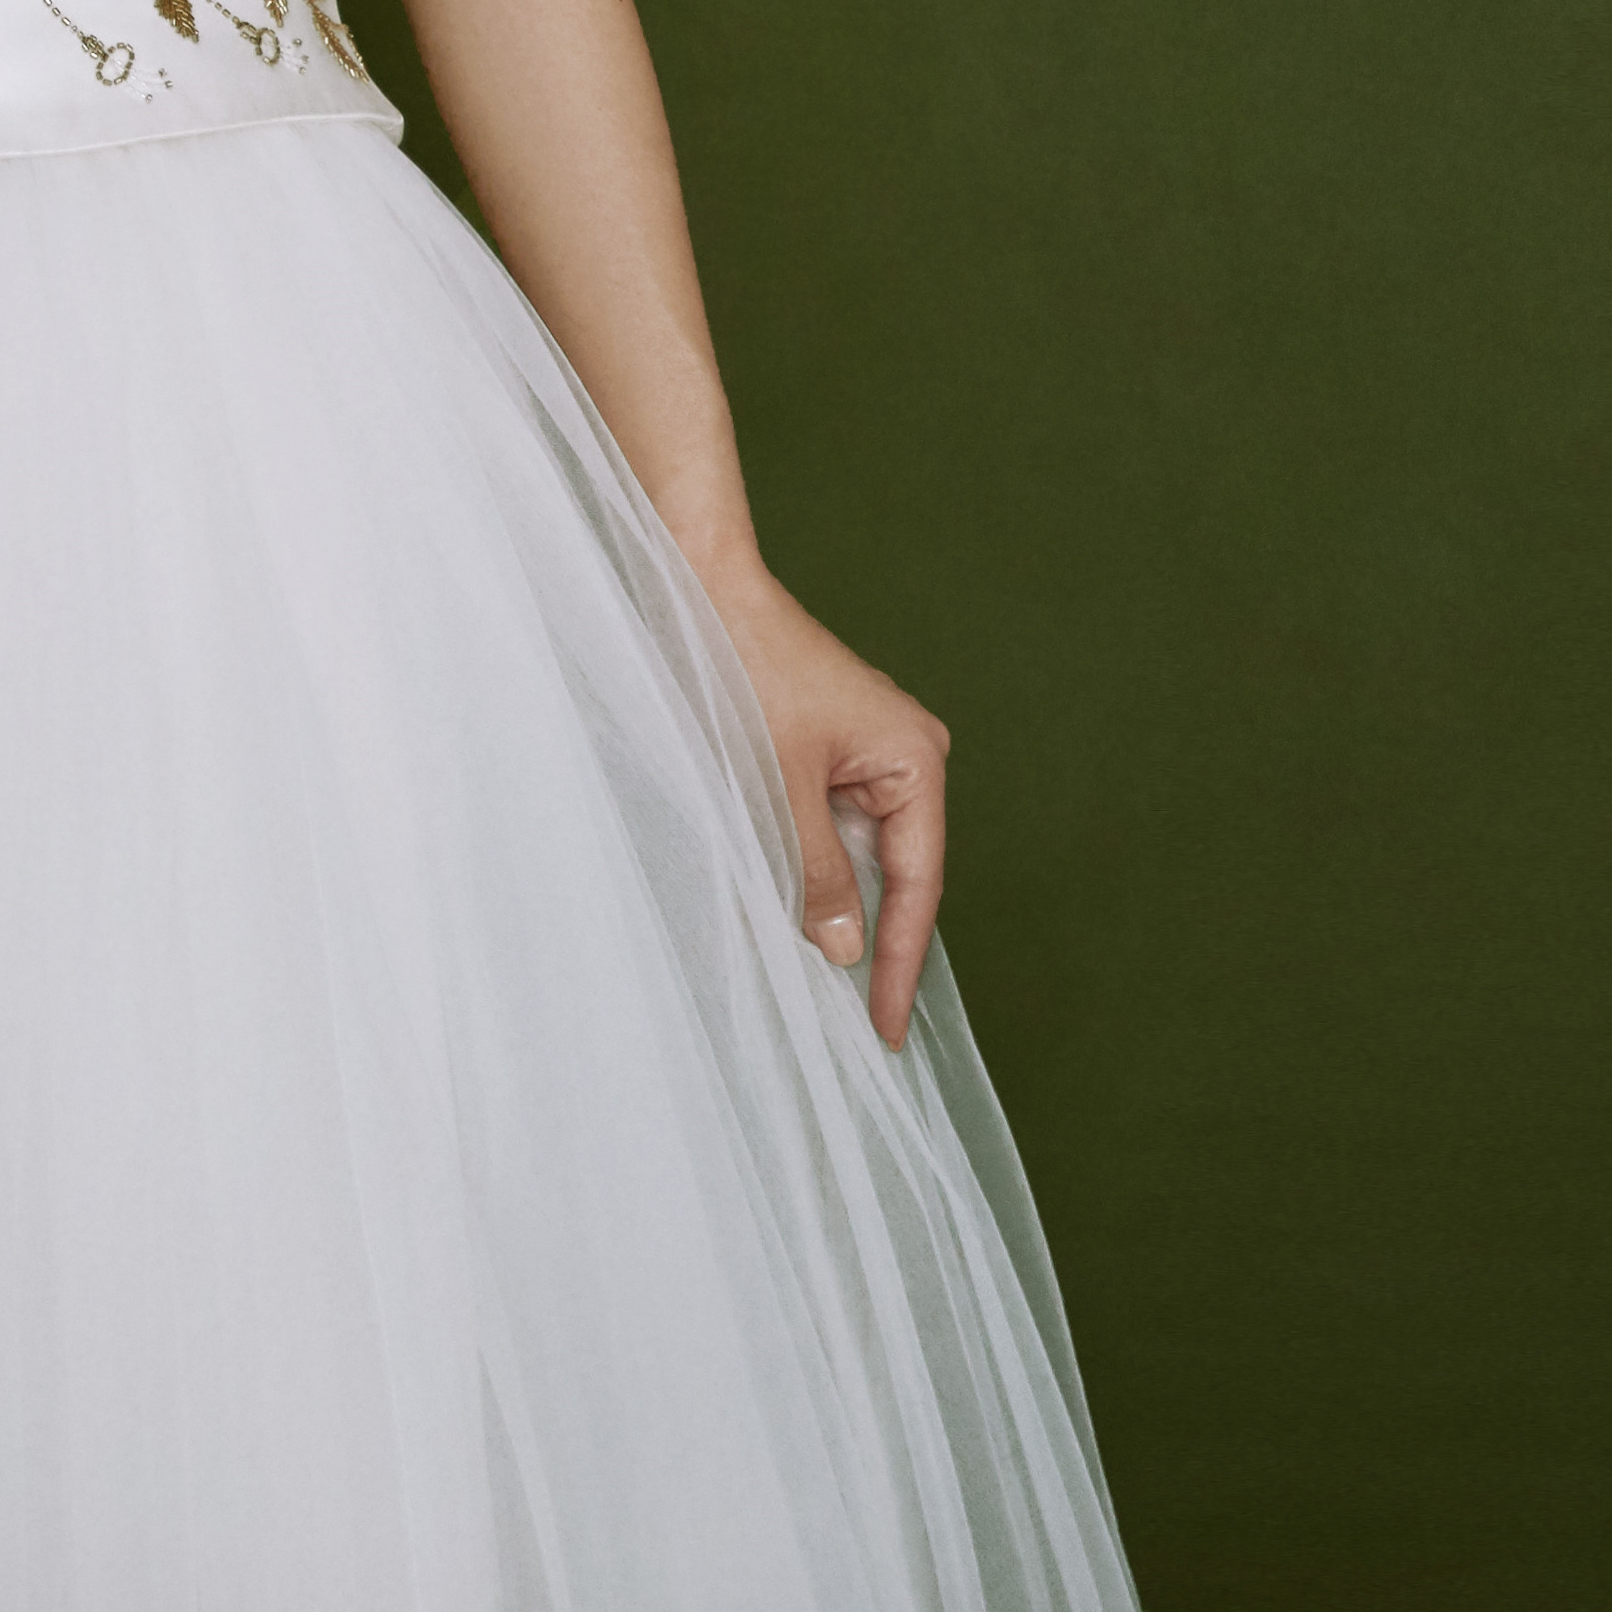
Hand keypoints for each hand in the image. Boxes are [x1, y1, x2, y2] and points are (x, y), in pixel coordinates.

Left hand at [703, 552, 950, 1050]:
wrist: (696, 581)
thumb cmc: (740, 668)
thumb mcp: (776, 787)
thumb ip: (814, 873)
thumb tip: (844, 947)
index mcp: (914, 760)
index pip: (915, 885)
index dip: (897, 963)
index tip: (888, 1030)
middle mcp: (904, 755)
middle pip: (893, 872)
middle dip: (867, 940)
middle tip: (860, 1026)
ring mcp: (865, 749)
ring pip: (853, 851)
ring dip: (829, 902)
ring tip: (819, 982)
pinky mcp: (824, 744)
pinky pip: (825, 823)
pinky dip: (806, 863)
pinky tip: (789, 907)